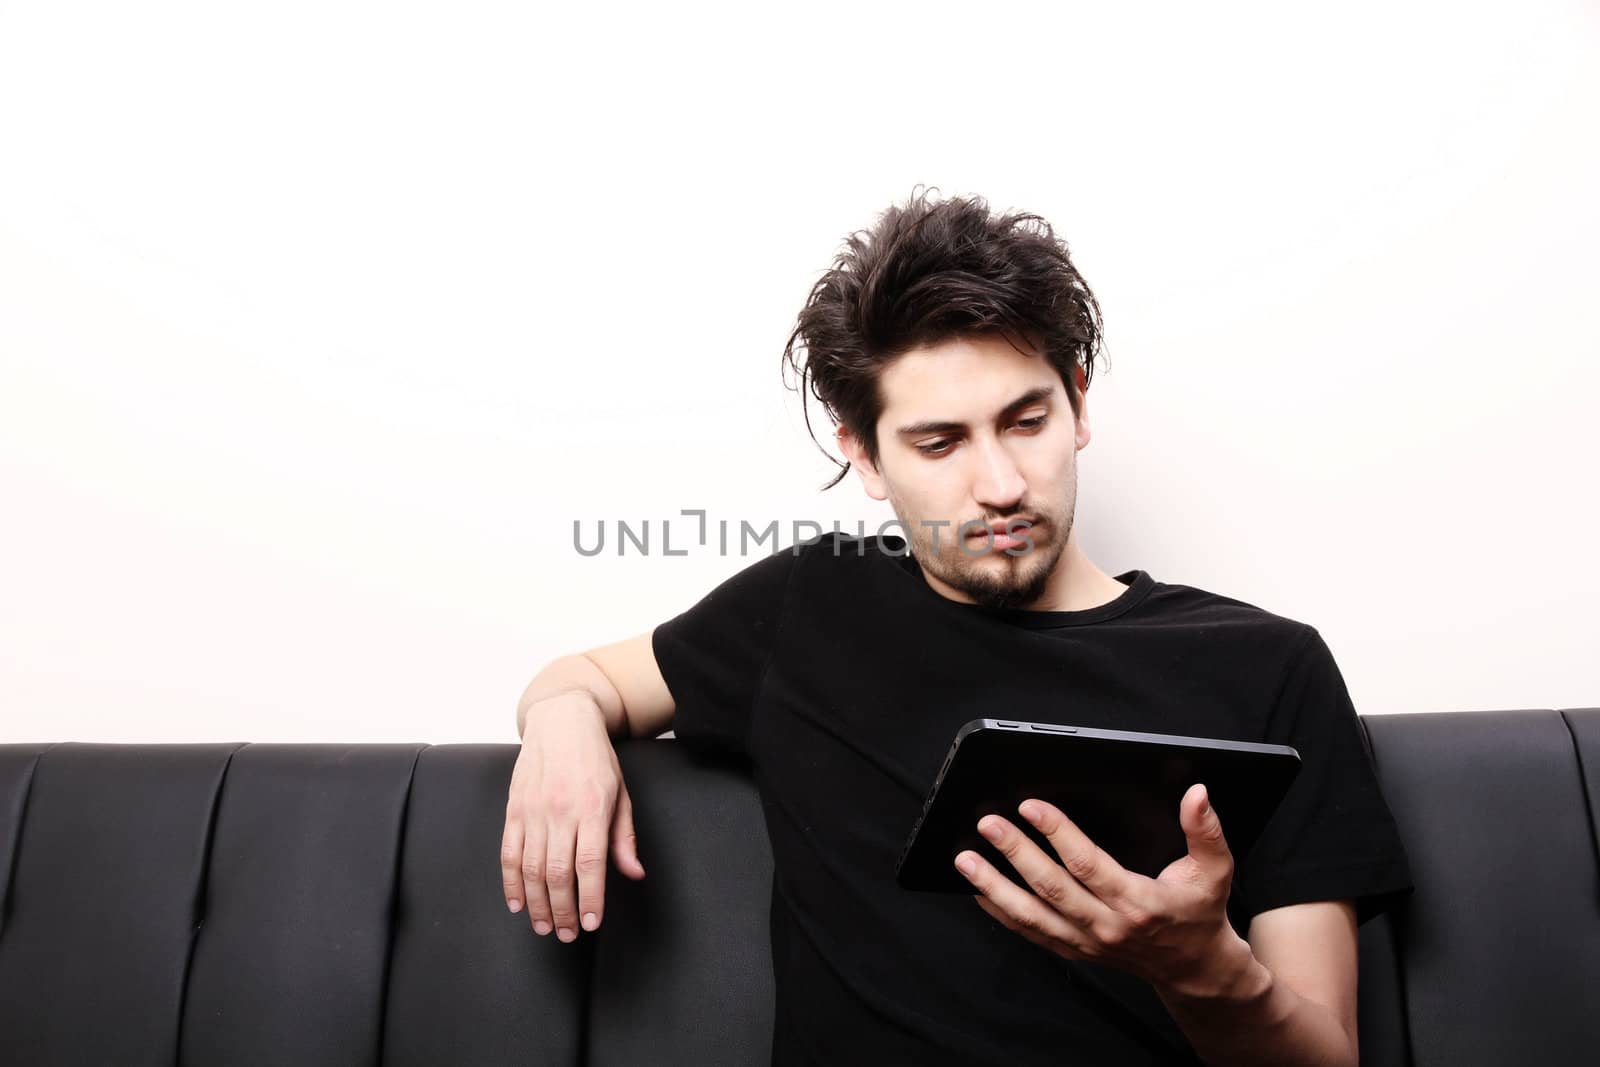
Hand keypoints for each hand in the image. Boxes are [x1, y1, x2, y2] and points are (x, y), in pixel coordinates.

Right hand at [500, 690, 645, 940]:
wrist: (560, 720)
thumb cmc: (596, 757)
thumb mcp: (621, 793)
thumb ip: (624, 837)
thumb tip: (634, 873)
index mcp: (593, 808)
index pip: (591, 864)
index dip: (590, 898)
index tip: (591, 924)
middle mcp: (561, 812)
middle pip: (559, 873)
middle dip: (562, 910)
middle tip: (566, 934)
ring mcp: (533, 811)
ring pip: (531, 868)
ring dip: (537, 903)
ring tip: (544, 926)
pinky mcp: (514, 809)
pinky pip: (508, 853)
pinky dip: (511, 882)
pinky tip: (518, 903)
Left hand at [955, 783, 1251, 998]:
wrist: (1193, 967)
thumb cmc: (1199, 912)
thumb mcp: (1214, 869)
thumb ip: (1205, 830)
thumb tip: (1197, 793)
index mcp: (1138, 901)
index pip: (1088, 865)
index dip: (1057, 833)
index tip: (1031, 807)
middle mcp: (1107, 925)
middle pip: (1051, 888)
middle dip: (1015, 853)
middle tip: (988, 824)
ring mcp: (1086, 941)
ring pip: (1030, 915)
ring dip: (994, 886)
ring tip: (965, 859)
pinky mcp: (1074, 949)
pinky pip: (1030, 933)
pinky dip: (1000, 913)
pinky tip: (977, 890)